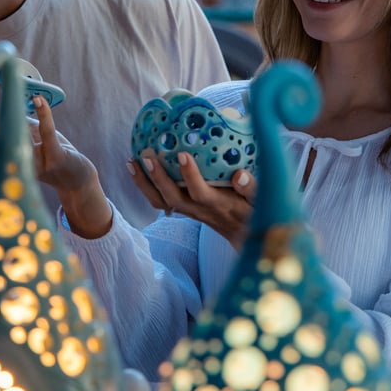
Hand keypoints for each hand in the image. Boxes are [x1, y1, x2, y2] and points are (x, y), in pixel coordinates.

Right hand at [0, 87, 111, 237]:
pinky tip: (38, 99)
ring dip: (4, 109)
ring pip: (13, 135)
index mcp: (4, 154)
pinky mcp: (56, 156)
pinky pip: (47, 132)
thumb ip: (14, 119)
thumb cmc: (48, 151)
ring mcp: (35, 160)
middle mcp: (15, 160)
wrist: (75, 176)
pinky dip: (43, 113)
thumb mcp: (27, 134)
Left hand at [130, 150, 255, 247]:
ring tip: (131, 161)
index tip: (184, 155)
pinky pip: (158, 200)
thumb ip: (251, 188)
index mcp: (218, 204)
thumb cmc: (253, 211)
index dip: (191, 176)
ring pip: (160, 201)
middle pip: (173, 197)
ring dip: (144, 183)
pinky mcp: (181, 209)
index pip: (201, 192)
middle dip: (158, 177)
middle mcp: (199, 209)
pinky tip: (135, 168)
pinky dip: (144, 186)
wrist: (244, 235)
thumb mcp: (259, 200)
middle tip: (147, 154)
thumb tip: (240, 175)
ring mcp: (188, 210)